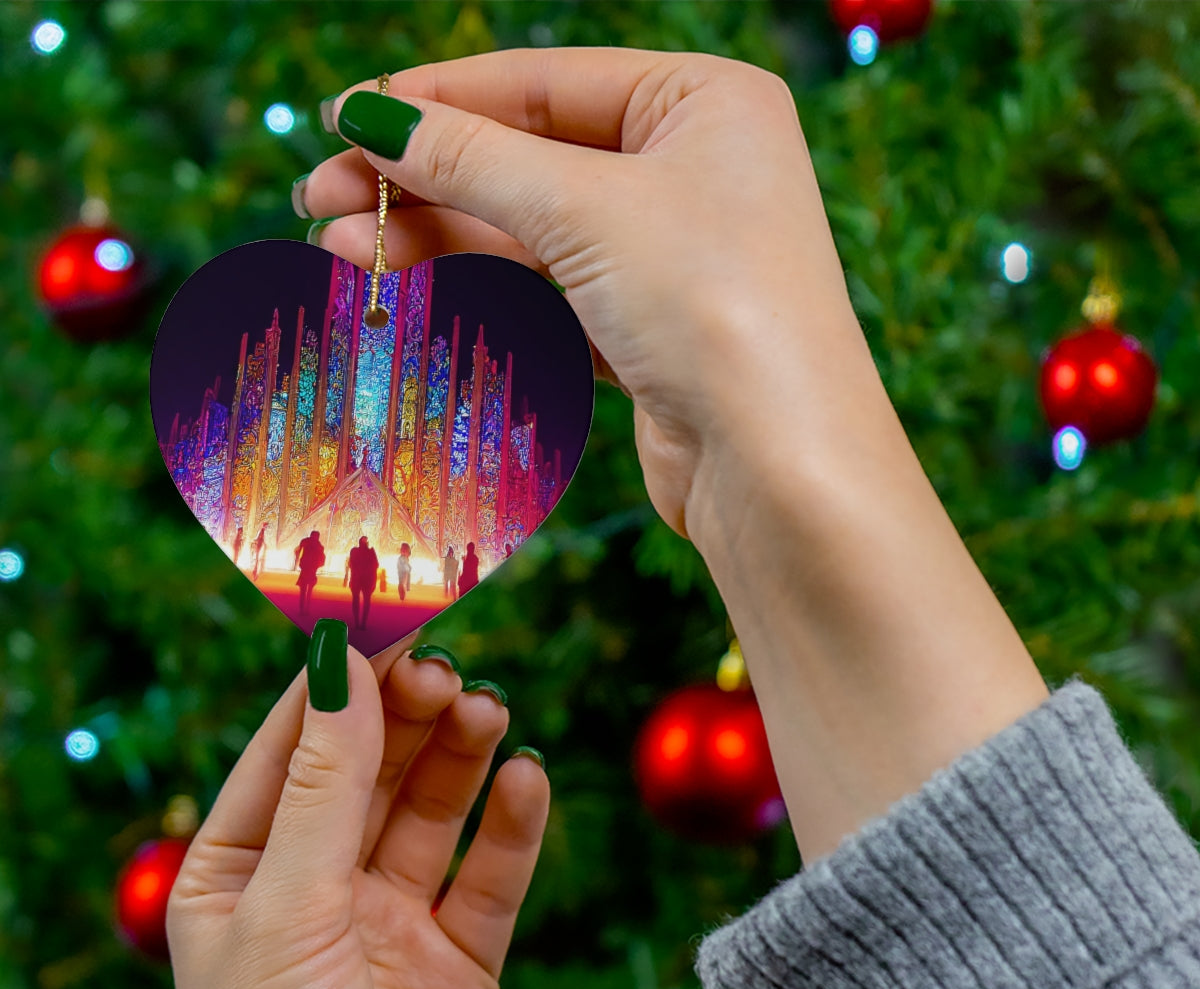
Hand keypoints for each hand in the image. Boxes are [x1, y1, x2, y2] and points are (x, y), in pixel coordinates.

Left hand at [167, 635, 548, 988]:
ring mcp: (389, 925)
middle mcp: (315, 891)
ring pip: (433, 812)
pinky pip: (490, 876)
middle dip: (408, 715)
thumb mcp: (287, 909)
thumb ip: (325, 784)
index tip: (389, 616)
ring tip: (490, 712)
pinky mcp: (459, 963)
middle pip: (371, 770)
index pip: (292, 748)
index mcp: (240, 874)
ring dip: (462, 756)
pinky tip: (528, 780)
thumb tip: (340, 660)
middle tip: (449, 671)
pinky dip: (512, 826)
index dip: (340, 682)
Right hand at [301, 47, 873, 542]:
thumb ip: (472, 158)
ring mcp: (671, 253)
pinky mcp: (649, 328)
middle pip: (528, 156)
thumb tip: (370, 116)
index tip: (342, 118)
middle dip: (422, 177)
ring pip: (531, 228)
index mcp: (703, 101)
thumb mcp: (585, 210)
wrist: (777, 466)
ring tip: (341, 250)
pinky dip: (483, 288)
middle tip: (320, 198)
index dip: (436, 99)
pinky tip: (414, 288)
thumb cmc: (712, 307)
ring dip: (438, 236)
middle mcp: (693, 168)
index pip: (543, 82)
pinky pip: (549, 290)